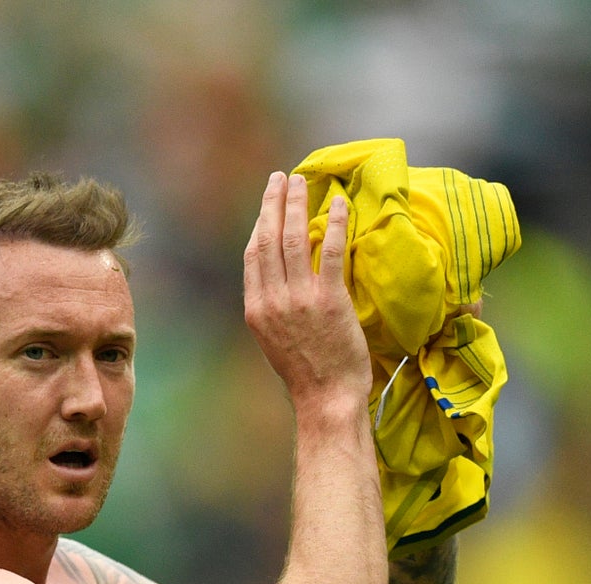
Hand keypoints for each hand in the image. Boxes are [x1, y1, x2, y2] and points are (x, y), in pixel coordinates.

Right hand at [241, 171, 371, 408]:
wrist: (326, 397)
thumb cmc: (306, 373)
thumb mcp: (275, 340)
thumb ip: (274, 307)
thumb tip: (281, 279)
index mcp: (255, 309)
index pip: (252, 255)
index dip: (259, 223)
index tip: (268, 203)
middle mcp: (271, 300)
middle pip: (268, 239)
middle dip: (274, 203)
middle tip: (282, 178)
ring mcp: (298, 299)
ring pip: (292, 239)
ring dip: (298, 205)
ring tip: (303, 182)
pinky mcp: (328, 300)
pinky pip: (328, 252)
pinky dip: (333, 224)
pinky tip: (338, 205)